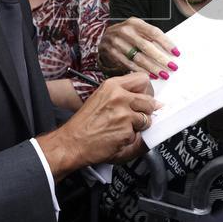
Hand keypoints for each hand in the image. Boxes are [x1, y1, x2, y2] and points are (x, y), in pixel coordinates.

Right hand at [37, 72, 159, 176]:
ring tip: (123, 127)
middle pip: (150, 100)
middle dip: (147, 110)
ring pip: (147, 118)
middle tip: (136, 116)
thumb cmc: (85, 123)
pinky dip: (131, 138)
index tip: (144, 98)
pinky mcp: (126, 131)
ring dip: (140, 125)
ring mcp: (124, 114)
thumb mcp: (101, 97)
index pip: (143, 79)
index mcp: (112, 85)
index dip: (146, 91)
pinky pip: (139, 134)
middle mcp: (119, 96)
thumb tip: (147, 98)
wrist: (72, 142)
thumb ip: (122, 93)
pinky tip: (118, 137)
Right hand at [98, 17, 177, 78]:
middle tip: (172, 67)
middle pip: (146, 46)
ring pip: (138, 57)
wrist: (105, 38)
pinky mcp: (111, 53)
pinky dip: (140, 71)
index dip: (166, 43)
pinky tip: (150, 76)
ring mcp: (116, 42)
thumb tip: (169, 51)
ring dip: (152, 68)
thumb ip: (150, 37)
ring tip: (163, 74)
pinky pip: (129, 64)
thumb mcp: (137, 30)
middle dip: (161, 58)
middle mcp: (124, 31)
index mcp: (134, 22)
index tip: (176, 53)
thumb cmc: (127, 35)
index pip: (153, 32)